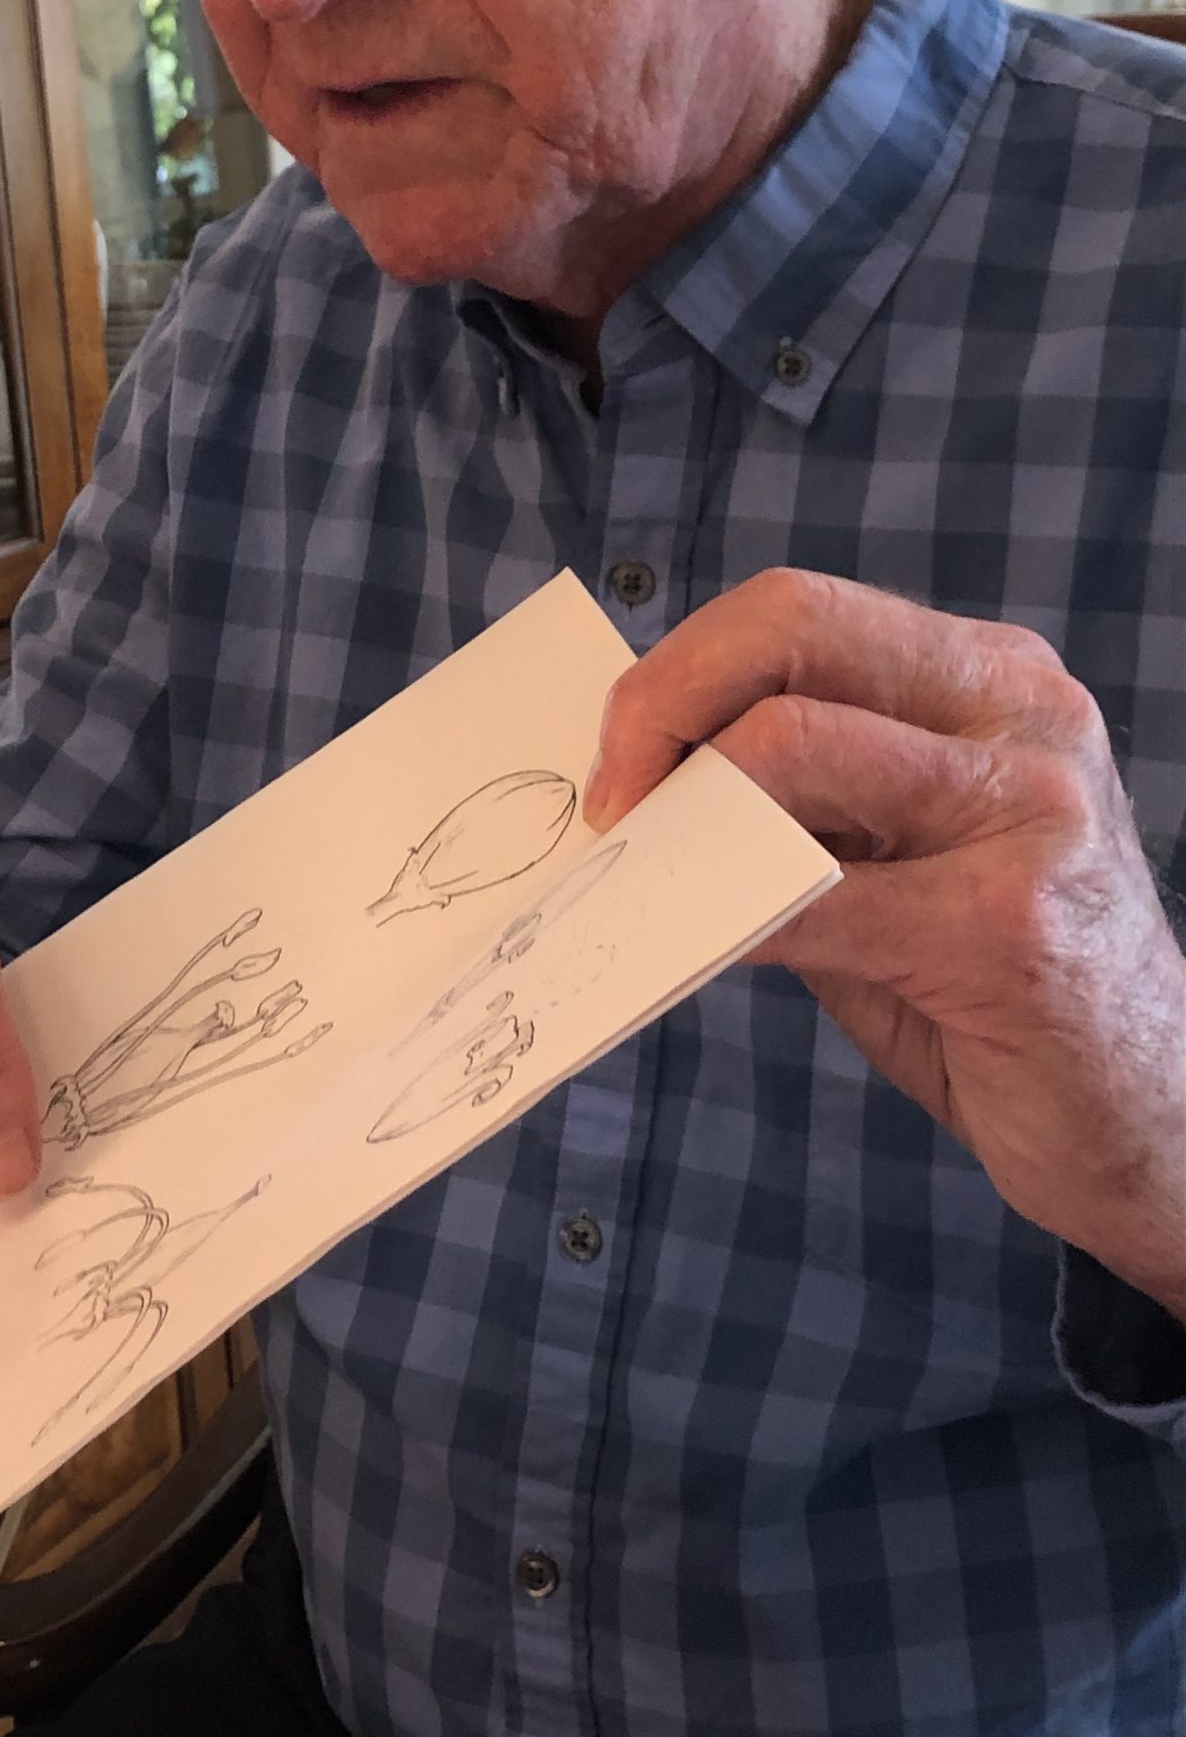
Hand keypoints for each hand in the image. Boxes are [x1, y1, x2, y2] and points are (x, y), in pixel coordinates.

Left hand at [586, 571, 1185, 1320]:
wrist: (1149, 1125)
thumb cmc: (993, 996)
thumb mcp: (888, 866)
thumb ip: (792, 808)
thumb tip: (634, 788)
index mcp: (986, 678)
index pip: (796, 610)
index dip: (675, 672)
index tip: (614, 763)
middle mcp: (1021, 714)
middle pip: (791, 630)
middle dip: (661, 707)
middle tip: (606, 804)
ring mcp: (1032, 809)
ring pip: (791, 747)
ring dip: (685, 817)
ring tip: (645, 878)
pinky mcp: (1011, 924)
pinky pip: (813, 896)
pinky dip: (727, 920)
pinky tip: (700, 950)